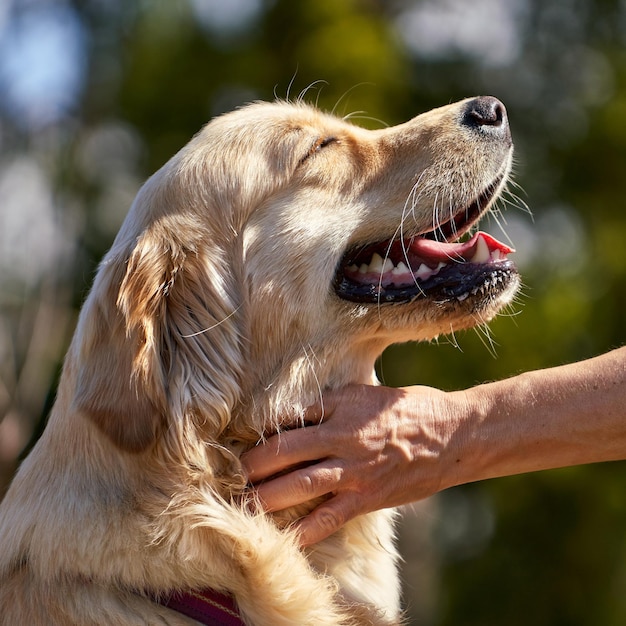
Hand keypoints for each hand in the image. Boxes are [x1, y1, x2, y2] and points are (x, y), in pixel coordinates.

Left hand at [242, 384, 467, 545]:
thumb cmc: (413, 408)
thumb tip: (305, 410)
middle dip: (252, 463)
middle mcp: (342, 435)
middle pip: (283, 449)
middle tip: (231, 473)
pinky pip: (328, 517)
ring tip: (242, 504)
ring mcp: (354, 468)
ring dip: (266, 496)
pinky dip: (304, 530)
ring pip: (298, 483)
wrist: (455, 434)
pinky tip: (283, 538)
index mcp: (341, 404)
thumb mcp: (369, 392)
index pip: (290, 414)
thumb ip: (336, 402)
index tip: (242, 437)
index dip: (261, 427)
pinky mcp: (368, 496)